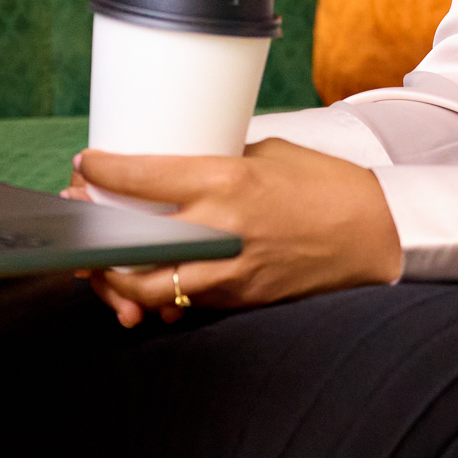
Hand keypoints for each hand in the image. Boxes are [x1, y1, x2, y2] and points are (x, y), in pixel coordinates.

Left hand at [65, 139, 403, 327]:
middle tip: (81, 219)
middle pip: (132, 246)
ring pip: (151, 290)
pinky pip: (187, 303)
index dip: (103, 173)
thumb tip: (173, 169)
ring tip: (102, 262)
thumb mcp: (265, 154)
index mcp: (226, 182)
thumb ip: (216, 164)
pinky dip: (160, 298)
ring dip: (118, 279)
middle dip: (95, 237)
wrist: (376, 234)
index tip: (86, 166)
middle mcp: (221, 229)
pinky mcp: (242, 299)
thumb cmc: (324, 184)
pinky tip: (145, 286)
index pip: (142, 179)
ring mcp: (231, 272)